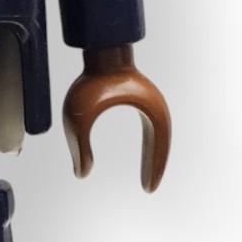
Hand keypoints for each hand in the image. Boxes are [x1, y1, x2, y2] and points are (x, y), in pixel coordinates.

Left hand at [61, 45, 170, 189]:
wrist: (98, 52)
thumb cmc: (91, 81)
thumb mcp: (79, 118)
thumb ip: (80, 146)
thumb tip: (81, 174)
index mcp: (149, 111)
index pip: (159, 146)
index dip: (154, 168)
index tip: (148, 188)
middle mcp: (154, 108)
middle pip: (162, 144)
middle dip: (155, 166)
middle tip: (148, 188)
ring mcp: (149, 103)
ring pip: (158, 138)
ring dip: (153, 157)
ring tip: (147, 179)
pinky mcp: (141, 101)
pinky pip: (150, 130)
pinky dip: (150, 147)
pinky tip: (144, 159)